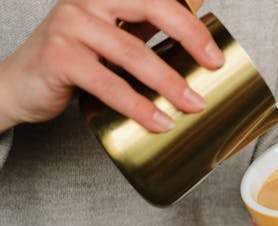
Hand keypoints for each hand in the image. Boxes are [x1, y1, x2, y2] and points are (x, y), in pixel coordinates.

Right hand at [0, 0, 223, 132]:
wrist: (20, 84)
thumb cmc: (73, 60)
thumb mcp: (111, 35)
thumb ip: (145, 23)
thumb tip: (194, 9)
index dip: (190, 22)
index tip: (215, 53)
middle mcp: (87, 1)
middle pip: (151, 8)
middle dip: (190, 38)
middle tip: (213, 67)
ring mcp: (70, 25)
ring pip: (133, 53)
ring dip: (169, 83)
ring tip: (192, 105)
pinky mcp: (60, 57)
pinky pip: (108, 84)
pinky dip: (137, 105)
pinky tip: (158, 121)